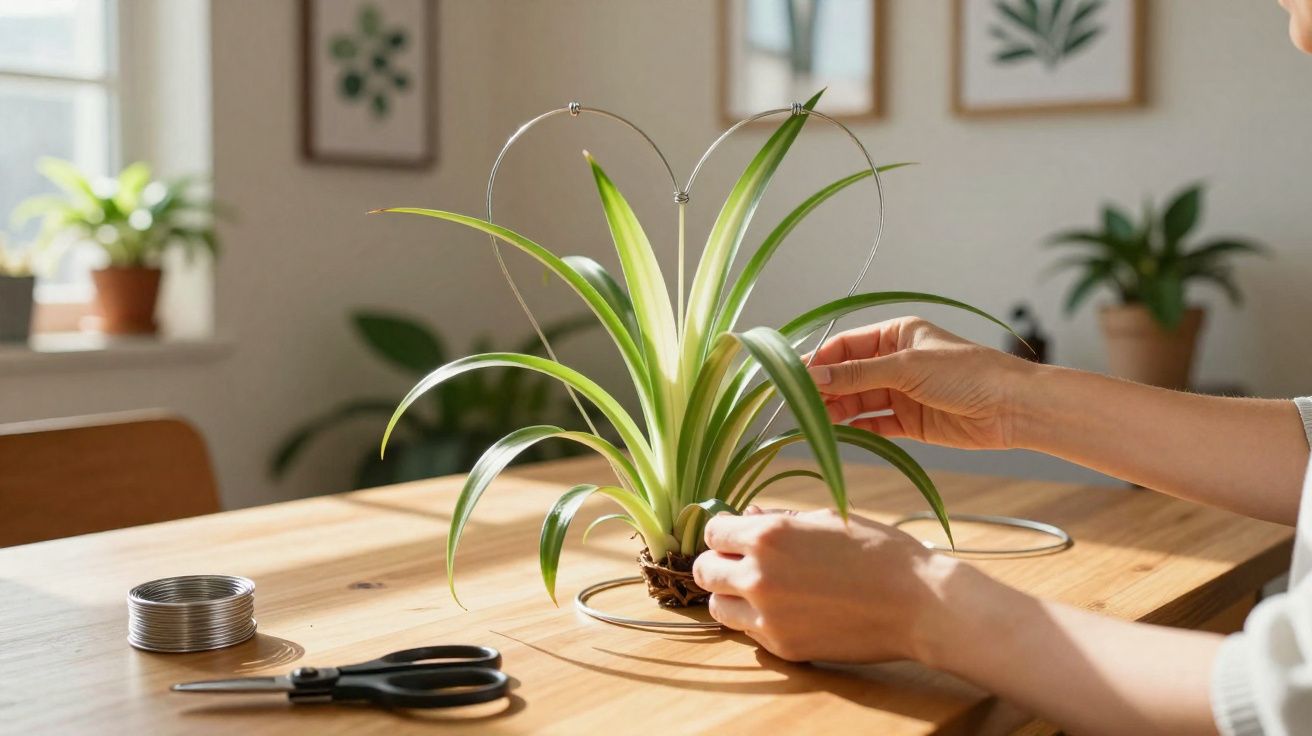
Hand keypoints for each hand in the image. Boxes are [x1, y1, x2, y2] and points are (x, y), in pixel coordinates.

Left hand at [693, 508, 961, 662]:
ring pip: (717, 606)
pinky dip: (757, 621)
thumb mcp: (826, 518)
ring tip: (761, 590)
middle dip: (719, 563)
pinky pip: (748, 632)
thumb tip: (749, 517)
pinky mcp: (783, 647)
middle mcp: (758, 576)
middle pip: (704, 571)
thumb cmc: (877, 551)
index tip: (739, 537)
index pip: (713, 532)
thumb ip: (779, 520)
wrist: (918, 603)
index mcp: (768, 536)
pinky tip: (787, 610)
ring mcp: (768, 616)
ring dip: (731, 596)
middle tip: (741, 564)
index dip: (726, 533)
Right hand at [807, 316, 1037, 449]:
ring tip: (813, 421)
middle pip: (848, 375)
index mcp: (896, 335)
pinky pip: (874, 424)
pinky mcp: (910, 422)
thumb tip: (813, 375)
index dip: (819, 360)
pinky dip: (856, 429)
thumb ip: (857, 374)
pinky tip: (838, 434)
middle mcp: (896, 362)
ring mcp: (902, 393)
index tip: (794, 377)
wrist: (1012, 408)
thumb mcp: (906, 367)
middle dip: (825, 388)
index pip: (846, 345)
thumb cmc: (967, 373)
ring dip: (837, 410)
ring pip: (858, 401)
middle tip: (798, 403)